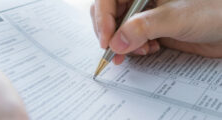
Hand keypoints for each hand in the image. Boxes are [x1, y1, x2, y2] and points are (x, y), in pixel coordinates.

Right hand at [91, 0, 221, 64]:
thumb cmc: (214, 10)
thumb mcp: (177, 17)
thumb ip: (145, 27)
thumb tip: (116, 42)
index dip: (103, 18)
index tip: (107, 41)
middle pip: (108, 14)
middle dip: (111, 35)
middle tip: (116, 52)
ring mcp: (143, 13)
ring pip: (117, 28)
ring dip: (123, 44)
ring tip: (140, 51)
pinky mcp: (148, 28)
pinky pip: (129, 39)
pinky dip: (134, 48)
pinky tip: (149, 49)